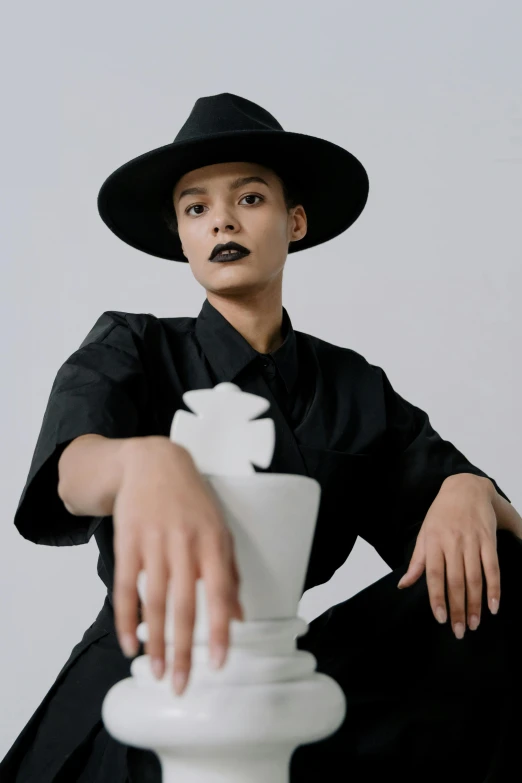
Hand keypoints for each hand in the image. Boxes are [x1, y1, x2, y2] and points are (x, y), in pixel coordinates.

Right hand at [112, 436, 243, 694]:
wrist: (154, 462)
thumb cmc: (193, 501)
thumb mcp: (220, 529)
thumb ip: (229, 572)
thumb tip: (240, 616)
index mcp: (214, 541)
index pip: (219, 592)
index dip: (218, 630)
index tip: (218, 663)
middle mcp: (185, 544)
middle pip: (184, 604)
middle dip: (183, 649)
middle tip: (182, 685)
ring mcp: (154, 542)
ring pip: (154, 601)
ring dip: (154, 641)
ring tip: (157, 672)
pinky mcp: (127, 542)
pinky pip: (126, 586)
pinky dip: (126, 617)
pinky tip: (129, 643)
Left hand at [396, 475, 499, 638]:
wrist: (465, 488)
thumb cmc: (441, 514)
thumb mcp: (424, 534)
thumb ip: (417, 562)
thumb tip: (403, 584)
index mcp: (434, 542)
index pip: (434, 575)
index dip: (437, 598)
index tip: (440, 618)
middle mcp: (453, 543)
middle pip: (456, 581)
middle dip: (457, 609)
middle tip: (459, 631)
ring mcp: (472, 542)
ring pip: (475, 578)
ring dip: (475, 604)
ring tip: (473, 624)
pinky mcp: (489, 540)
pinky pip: (493, 567)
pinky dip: (495, 588)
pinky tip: (493, 606)